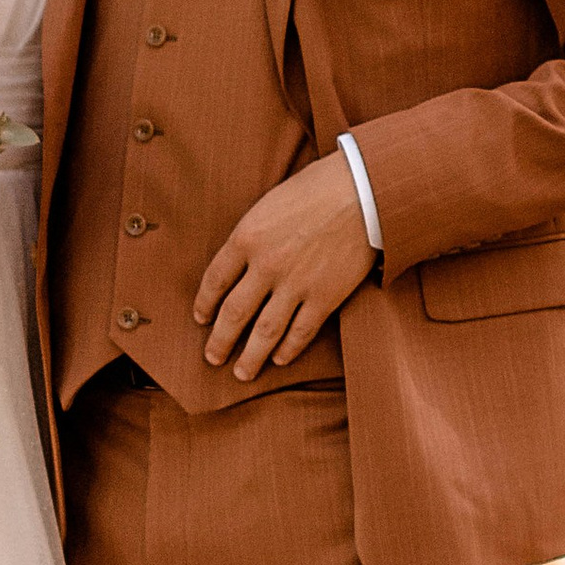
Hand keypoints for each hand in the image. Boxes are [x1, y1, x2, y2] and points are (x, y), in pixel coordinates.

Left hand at [195, 154, 375, 379]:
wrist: (363, 192)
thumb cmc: (316, 190)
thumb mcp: (269, 205)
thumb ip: (251, 236)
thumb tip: (238, 265)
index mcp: (246, 237)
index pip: (214, 280)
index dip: (204, 304)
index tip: (201, 319)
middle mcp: (266, 265)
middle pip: (234, 313)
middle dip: (220, 341)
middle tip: (213, 358)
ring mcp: (296, 284)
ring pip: (265, 331)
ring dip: (251, 356)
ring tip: (242, 374)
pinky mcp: (325, 297)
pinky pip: (301, 331)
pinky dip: (289, 349)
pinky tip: (279, 359)